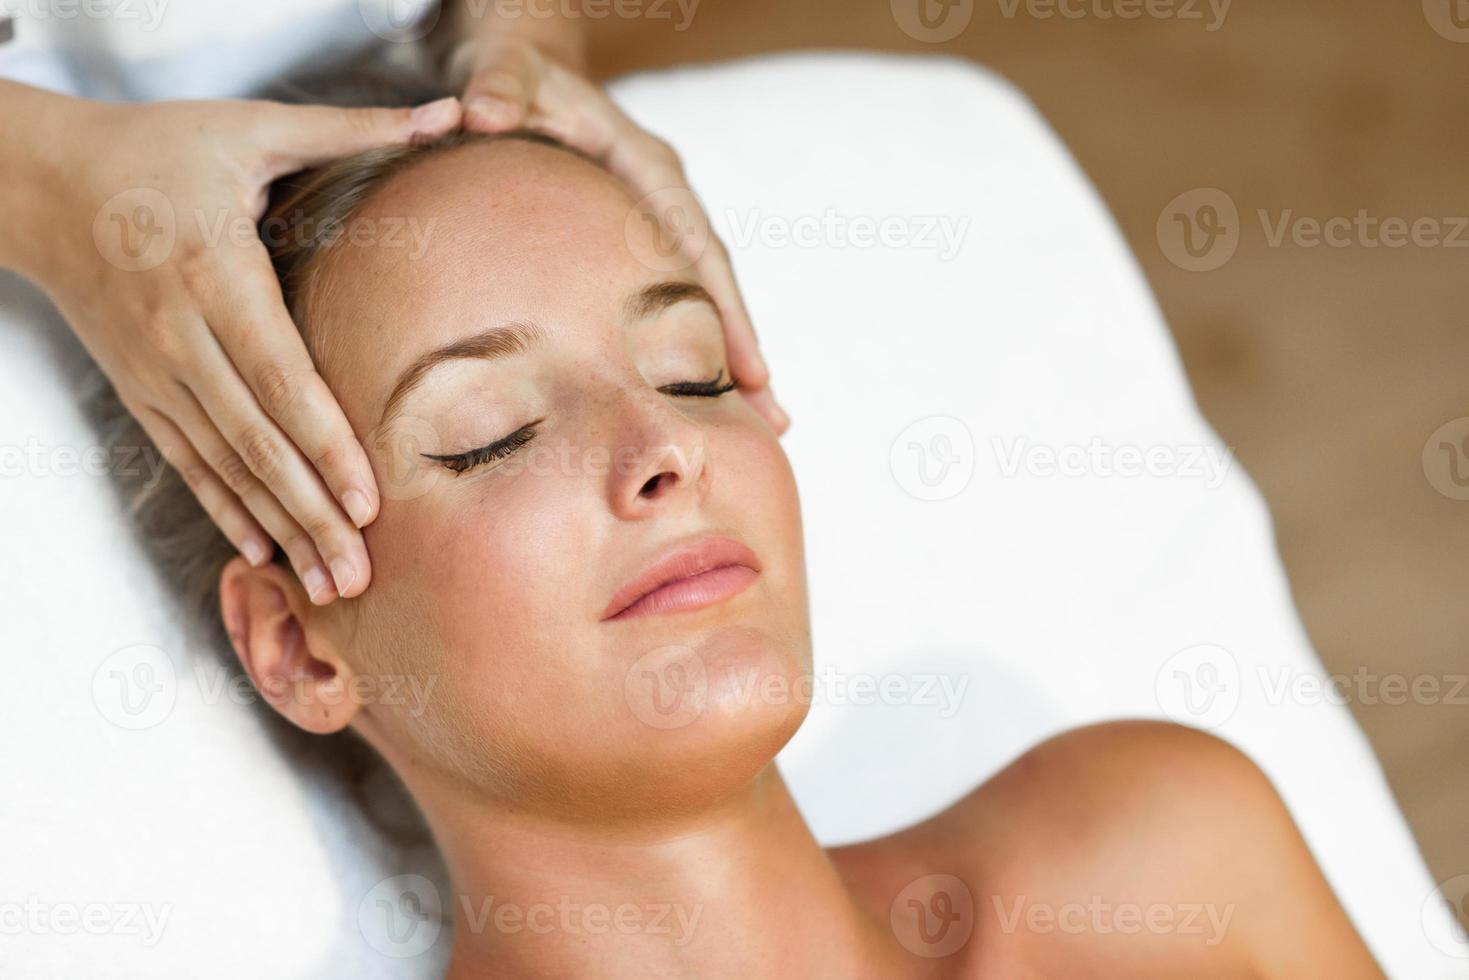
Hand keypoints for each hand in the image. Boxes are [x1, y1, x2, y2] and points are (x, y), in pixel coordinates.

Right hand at [21, 89, 462, 603]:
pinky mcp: (141, 390)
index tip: (370, 501)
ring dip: (279, 529)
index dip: (324, 444)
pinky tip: (262, 552)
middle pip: (257, 441)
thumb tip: (441, 114)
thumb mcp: (248, 128)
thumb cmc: (156, 151)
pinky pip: (187, 461)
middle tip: (362, 577)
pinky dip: (225, 509)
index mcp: (216, 276)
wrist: (40, 182)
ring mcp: (156, 372)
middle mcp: (182, 337)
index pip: (280, 378)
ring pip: (224, 465)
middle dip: (313, 513)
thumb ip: (349, 129)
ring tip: (328, 588)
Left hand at [447, 39, 789, 434]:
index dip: (723, 307)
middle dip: (744, 349)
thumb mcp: (507, 71)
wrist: (522, 71)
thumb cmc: (517, 74)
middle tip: (772, 422)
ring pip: (702, 296)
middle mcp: (664, 197)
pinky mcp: (639, 240)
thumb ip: (499, 85)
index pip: (695, 242)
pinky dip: (691, 345)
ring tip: (758, 426)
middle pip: (716, 281)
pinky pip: (672, 297)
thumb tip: (478, 111)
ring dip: (730, 358)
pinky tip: (700, 395)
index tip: (746, 366)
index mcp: (646, 164)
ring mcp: (656, 221)